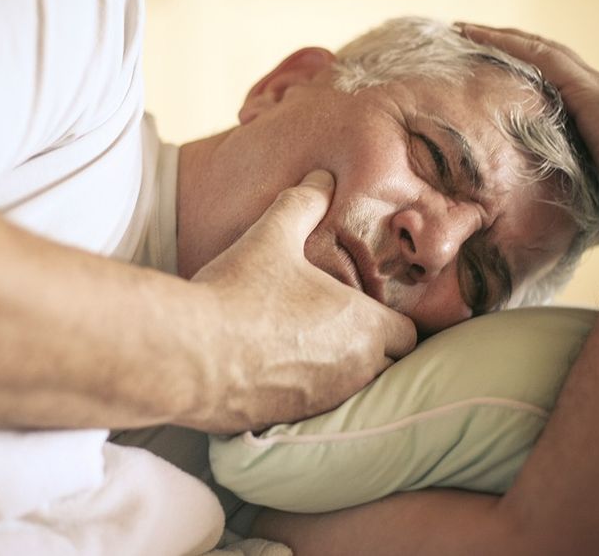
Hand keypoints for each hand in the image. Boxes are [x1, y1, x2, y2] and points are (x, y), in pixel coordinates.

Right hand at [190, 170, 416, 432]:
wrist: (189, 355)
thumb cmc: (238, 293)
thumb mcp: (271, 237)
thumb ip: (303, 204)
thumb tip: (322, 176)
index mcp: (364, 326)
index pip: (409, 335)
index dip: (392, 321)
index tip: (368, 310)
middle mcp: (355, 371)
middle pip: (387, 368)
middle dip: (373, 352)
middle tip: (339, 329)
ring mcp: (324, 403)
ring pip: (353, 392)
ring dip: (341, 374)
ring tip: (306, 350)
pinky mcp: (290, 422)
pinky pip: (315, 411)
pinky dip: (305, 395)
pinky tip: (274, 372)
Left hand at [458, 23, 598, 224]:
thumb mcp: (587, 197)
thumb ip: (563, 198)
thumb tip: (535, 227)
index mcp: (598, 117)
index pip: (553, 85)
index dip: (524, 74)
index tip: (493, 72)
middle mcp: (597, 94)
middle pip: (545, 61)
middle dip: (510, 49)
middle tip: (472, 40)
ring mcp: (593, 89)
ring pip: (540, 51)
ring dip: (502, 39)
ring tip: (467, 31)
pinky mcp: (586, 90)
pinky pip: (540, 57)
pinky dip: (509, 44)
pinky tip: (480, 37)